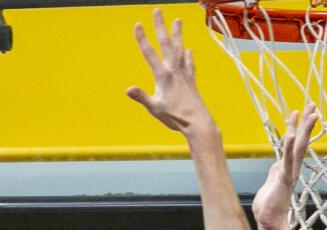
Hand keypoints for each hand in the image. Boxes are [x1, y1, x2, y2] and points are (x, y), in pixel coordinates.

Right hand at [126, 9, 214, 136]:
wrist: (197, 122)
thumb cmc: (176, 117)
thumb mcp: (155, 108)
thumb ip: (141, 97)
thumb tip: (129, 89)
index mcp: (163, 76)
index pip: (149, 53)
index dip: (142, 38)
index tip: (138, 24)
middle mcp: (174, 71)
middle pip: (166, 43)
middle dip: (160, 26)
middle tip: (157, 11)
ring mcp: (184, 74)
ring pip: (180, 48)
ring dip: (177, 34)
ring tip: (177, 21)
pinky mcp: (191, 80)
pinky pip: (189, 64)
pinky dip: (188, 56)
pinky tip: (189, 50)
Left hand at [252, 103, 317, 229]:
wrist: (270, 220)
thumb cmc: (269, 204)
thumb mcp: (272, 181)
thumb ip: (276, 172)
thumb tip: (278, 166)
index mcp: (288, 166)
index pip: (294, 143)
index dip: (297, 126)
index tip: (300, 111)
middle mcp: (292, 167)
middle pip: (301, 140)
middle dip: (307, 122)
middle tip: (313, 105)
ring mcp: (289, 172)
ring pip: (299, 147)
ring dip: (305, 130)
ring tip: (311, 114)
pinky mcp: (284, 179)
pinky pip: (287, 161)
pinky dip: (288, 148)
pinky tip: (291, 135)